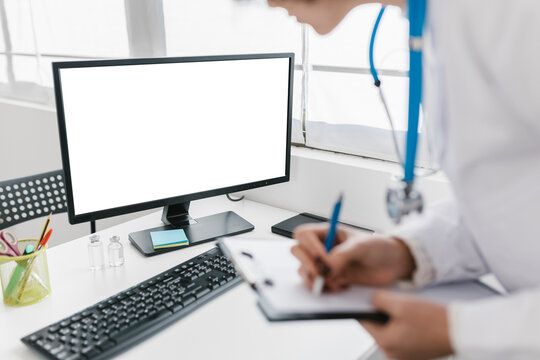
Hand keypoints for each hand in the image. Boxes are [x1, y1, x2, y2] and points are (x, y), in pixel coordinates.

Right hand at [291, 223, 415, 290]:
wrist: (393, 265)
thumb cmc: (379, 248)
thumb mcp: (361, 246)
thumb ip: (342, 255)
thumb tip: (326, 268)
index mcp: (328, 232)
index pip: (304, 235)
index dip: (309, 246)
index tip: (324, 258)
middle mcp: (322, 247)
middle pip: (298, 252)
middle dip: (308, 264)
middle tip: (322, 273)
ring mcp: (325, 264)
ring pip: (303, 270)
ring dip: (315, 279)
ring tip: (334, 282)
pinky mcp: (330, 279)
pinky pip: (315, 284)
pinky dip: (323, 288)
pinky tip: (340, 287)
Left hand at [360, 291, 452, 359]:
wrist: (462, 332)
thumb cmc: (434, 321)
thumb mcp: (402, 304)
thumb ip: (380, 300)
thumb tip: (370, 300)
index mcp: (386, 344)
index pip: (365, 322)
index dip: (365, 307)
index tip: (367, 298)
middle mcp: (393, 354)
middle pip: (378, 327)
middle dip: (384, 313)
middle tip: (396, 302)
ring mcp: (404, 356)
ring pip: (391, 331)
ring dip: (396, 319)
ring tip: (411, 311)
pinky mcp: (415, 354)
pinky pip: (403, 337)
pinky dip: (406, 327)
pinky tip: (418, 319)